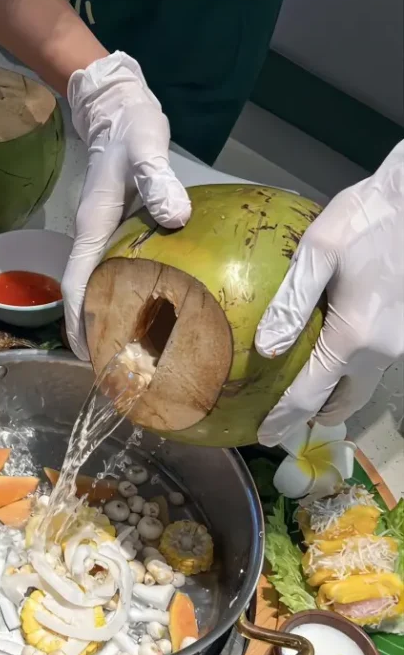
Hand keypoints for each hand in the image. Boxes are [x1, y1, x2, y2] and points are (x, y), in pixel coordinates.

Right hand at [62, 52, 191, 358]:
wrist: (118, 107)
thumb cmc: (131, 129)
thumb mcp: (146, 149)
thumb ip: (158, 180)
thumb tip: (175, 216)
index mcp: (94, 227)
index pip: (75, 283)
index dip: (77, 321)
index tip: (85, 354)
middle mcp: (93, 236)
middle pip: (82, 294)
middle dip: (91, 330)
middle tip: (113, 364)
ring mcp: (103, 234)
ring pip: (96, 285)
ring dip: (105, 316)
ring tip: (129, 348)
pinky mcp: (117, 230)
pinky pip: (113, 271)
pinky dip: (122, 296)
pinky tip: (144, 309)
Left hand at [256, 141, 403, 445]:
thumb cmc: (369, 217)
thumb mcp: (319, 250)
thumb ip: (291, 303)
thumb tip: (265, 349)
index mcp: (354, 335)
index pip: (310, 393)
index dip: (284, 419)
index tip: (264, 437)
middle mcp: (383, 350)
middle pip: (345, 401)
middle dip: (315, 415)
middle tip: (286, 420)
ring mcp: (402, 342)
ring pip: (365, 385)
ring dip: (338, 395)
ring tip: (308, 394)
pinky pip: (378, 364)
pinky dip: (354, 373)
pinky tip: (335, 360)